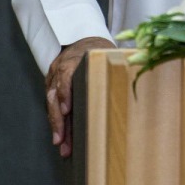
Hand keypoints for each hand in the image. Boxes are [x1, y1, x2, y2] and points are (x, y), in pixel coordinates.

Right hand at [45, 36, 113, 157]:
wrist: (84, 40)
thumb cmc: (100, 49)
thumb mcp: (107, 53)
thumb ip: (116, 66)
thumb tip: (134, 80)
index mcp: (75, 59)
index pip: (66, 76)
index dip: (65, 93)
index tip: (67, 110)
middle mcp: (60, 67)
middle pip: (55, 95)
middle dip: (58, 119)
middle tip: (61, 140)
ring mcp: (53, 76)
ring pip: (51, 103)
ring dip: (56, 125)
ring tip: (61, 145)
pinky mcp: (51, 84)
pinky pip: (51, 104)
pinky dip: (55, 121)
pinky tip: (60, 137)